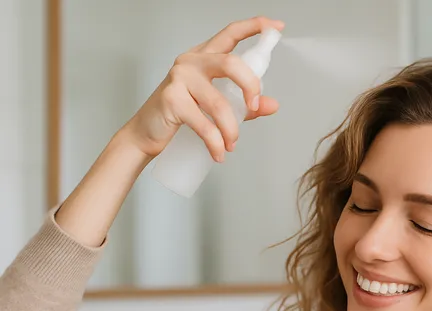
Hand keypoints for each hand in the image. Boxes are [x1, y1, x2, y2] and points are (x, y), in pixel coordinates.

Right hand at [120, 17, 283, 162]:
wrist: (147, 133)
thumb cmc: (181, 114)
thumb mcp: (218, 107)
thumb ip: (245, 105)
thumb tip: (272, 105)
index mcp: (205, 57)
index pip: (231, 34)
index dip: (254, 26)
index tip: (276, 27)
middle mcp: (192, 61)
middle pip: (232, 64)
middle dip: (250, 87)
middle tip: (253, 108)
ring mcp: (180, 78)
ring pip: (220, 104)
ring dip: (231, 130)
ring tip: (231, 144)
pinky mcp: (172, 99)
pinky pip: (204, 124)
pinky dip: (215, 143)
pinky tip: (218, 153)